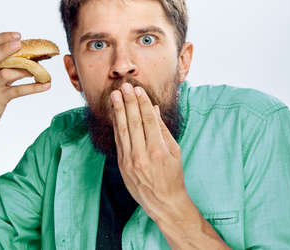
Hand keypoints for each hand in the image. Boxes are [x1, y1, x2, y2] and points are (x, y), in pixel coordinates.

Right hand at [0, 32, 50, 132]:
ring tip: (40, 67)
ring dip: (24, 69)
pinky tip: (45, 85)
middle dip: (5, 49)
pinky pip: (17, 91)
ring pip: (5, 74)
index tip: (17, 35)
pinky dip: (33, 87)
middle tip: (20, 44)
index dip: (2, 38)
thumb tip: (23, 56)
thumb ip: (0, 66)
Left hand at [110, 82, 186, 221]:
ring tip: (115, 96)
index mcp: (158, 151)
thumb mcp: (174, 151)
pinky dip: (116, 126)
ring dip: (118, 111)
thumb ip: (162, 130)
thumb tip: (154, 109)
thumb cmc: (173, 175)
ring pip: (123, 131)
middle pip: (134, 123)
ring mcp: (130, 161)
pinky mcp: (122, 165)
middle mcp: (142, 155)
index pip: (149, 121)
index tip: (138, 90)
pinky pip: (118, 141)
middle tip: (124, 87)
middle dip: (129, 103)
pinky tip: (115, 114)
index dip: (143, 103)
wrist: (163, 202)